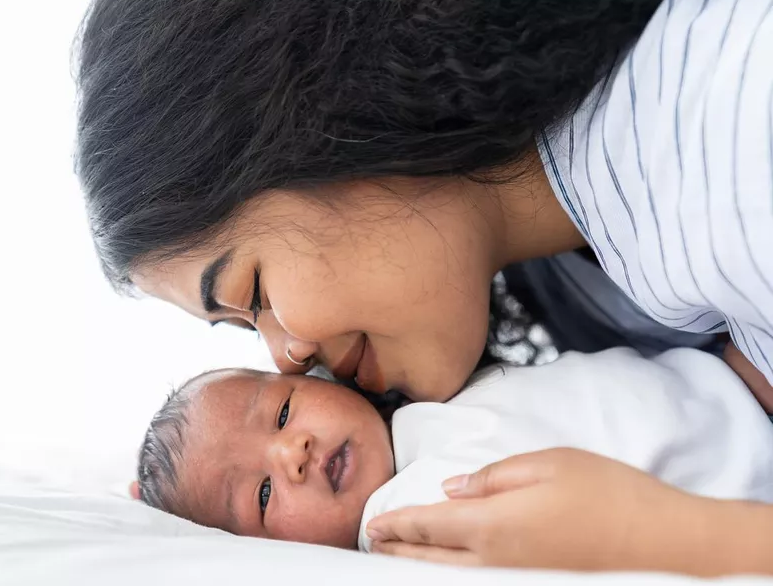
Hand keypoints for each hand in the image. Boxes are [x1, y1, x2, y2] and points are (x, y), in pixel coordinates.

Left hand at [367, 448, 723, 572]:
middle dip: (397, 550)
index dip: (396, 524)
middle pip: (430, 560)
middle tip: (374, 542)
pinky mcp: (533, 585)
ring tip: (396, 558)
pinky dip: (448, 575)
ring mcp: (513, 579)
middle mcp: (494, 561)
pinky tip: (445, 569)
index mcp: (493, 523)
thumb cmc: (607, 493)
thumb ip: (492, 476)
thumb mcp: (548, 463)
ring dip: (417, 567)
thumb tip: (451, 487)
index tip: (373, 524)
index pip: (428, 526)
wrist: (662, 543)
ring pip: (449, 577)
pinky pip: (475, 582)